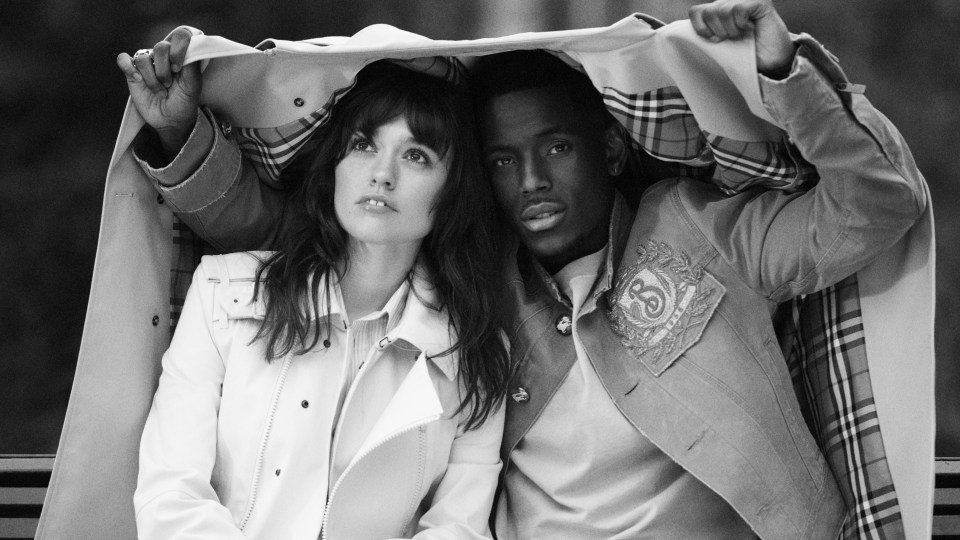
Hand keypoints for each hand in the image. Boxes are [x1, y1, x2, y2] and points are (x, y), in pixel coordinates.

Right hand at [116, 26, 201, 159]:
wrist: (171, 120)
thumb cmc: (184, 101)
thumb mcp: (193, 86)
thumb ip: (192, 66)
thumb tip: (188, 47)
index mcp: (181, 55)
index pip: (180, 36)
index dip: (179, 48)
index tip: (178, 68)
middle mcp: (164, 56)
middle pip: (160, 47)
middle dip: (165, 70)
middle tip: (169, 84)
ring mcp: (147, 63)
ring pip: (143, 58)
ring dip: (152, 78)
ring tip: (159, 90)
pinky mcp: (132, 72)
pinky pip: (123, 59)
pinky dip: (128, 68)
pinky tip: (138, 80)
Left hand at [689, 0, 795, 75]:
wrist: (772, 64)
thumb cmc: (747, 56)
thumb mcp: (720, 47)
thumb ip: (707, 34)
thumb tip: (685, 34)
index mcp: (719, 13)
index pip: (696, 11)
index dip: (700, 28)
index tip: (713, 40)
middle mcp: (730, 2)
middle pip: (708, 11)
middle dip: (717, 30)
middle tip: (731, 38)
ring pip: (723, 9)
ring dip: (731, 29)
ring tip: (742, 34)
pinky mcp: (759, 1)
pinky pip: (738, 9)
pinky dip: (741, 23)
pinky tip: (750, 27)